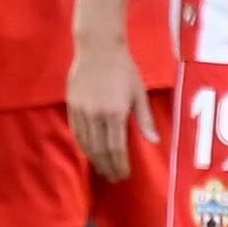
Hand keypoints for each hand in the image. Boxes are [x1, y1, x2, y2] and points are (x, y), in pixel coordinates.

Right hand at [67, 33, 154, 184]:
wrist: (97, 48)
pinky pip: (77, 132)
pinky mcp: (72, 106)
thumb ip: (145, 119)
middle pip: (100, 150)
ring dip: (95, 160)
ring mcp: (81, 111)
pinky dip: (83, 146)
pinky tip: (90, 153)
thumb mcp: (139, 93)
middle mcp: (96, 115)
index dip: (120, 165)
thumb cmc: (123, 69)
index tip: (125, 175)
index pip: (116, 148)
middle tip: (115, 178)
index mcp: (115, 113)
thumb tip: (155, 141)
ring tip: (103, 170)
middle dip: (108, 166)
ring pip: (86, 144)